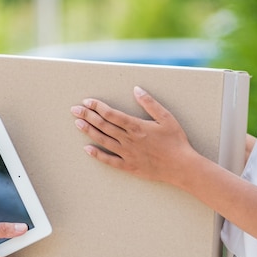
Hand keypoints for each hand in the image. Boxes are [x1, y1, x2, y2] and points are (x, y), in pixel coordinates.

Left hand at [70, 86, 197, 185]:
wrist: (181, 166)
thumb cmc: (176, 141)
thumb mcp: (166, 118)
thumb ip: (150, 103)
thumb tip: (136, 89)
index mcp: (136, 126)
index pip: (111, 114)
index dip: (97, 106)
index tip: (87, 101)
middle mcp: (128, 139)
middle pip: (103, 125)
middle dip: (87, 116)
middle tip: (74, 110)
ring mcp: (127, 153)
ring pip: (103, 140)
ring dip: (89, 131)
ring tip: (77, 124)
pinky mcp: (129, 166)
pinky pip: (109, 160)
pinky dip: (97, 155)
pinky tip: (87, 149)